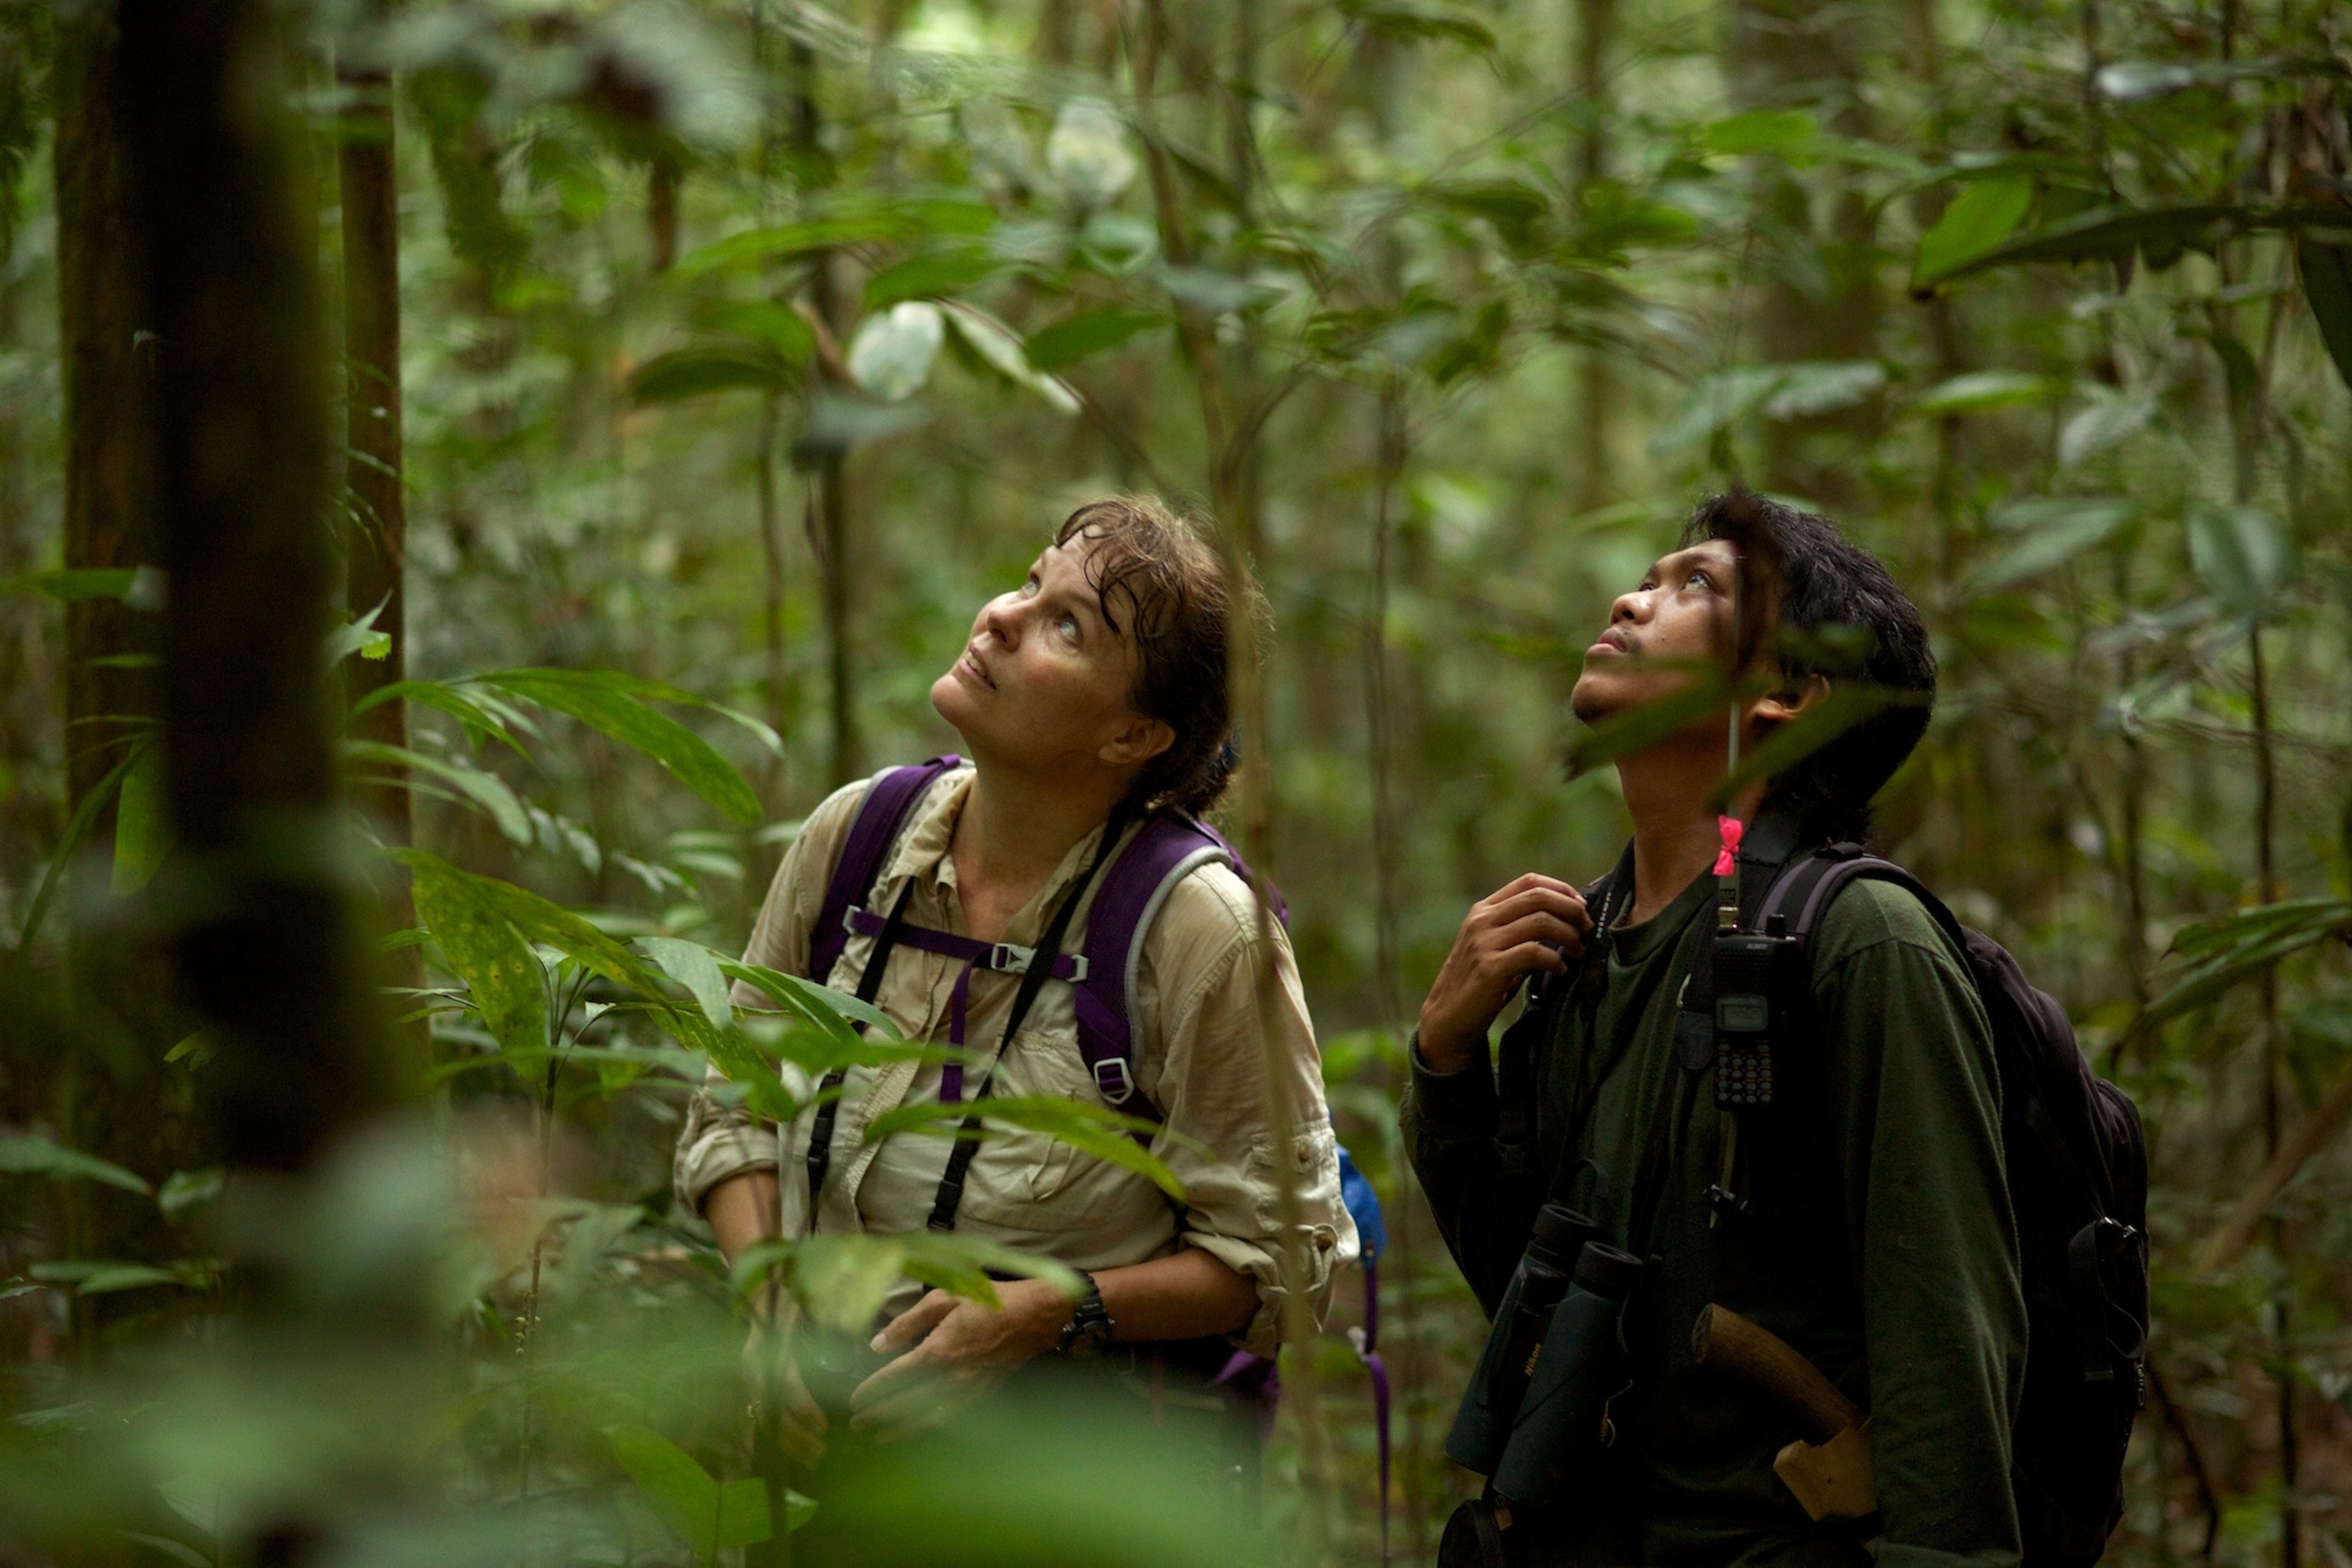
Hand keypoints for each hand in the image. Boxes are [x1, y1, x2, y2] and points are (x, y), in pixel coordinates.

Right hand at [743, 1294, 828, 1467]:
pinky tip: (797, 1451)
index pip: (785, 1384)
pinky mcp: (752, 1385)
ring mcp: (750, 1377)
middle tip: (822, 1451)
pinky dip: (779, 1436)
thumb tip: (856, 1342)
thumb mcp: (811, 1304)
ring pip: (765, 1418)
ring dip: (788, 1442)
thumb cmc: (793, 1297)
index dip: (803, 1407)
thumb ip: (831, 1321)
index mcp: (769, 1346)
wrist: (764, 1292)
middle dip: (796, 1435)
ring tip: (814, 1458)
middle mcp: (754, 1366)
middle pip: (772, 1409)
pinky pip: (762, 1416)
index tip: (823, 1425)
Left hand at [847, 1281, 1068, 1438]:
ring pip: (928, 1416)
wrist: (1035, 1315)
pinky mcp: (983, 1393)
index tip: (854, 1398)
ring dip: (901, 1428)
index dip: (873, 1390)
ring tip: (879, 1437)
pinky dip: (930, 1426)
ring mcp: (969, 1389)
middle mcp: (952, 1376)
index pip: (897, 1376)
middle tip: (856, 1425)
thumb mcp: (945, 1297)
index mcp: (939, 1350)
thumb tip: (877, 1344)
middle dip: (880, 1415)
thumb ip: (909, 1322)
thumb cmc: (990, 1300)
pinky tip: (919, 1430)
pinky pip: (951, 1416)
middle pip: (908, 1403)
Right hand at [1417, 873, 1591, 1073]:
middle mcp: (1482, 921)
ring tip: (1578, 952)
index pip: (1529, 882)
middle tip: (1587, 929)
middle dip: (1572, 910)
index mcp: (1483, 910)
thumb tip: (1569, 917)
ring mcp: (1484, 943)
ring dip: (1569, 936)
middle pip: (1539, 897)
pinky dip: (1556, 961)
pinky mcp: (1490, 968)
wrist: (1449, 1018)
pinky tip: (1561, 971)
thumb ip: (1520, 928)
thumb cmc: (1481, 983)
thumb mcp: (1494, 946)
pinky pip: (1535, 953)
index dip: (1562, 890)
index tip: (1581, 907)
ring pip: (1541, 922)